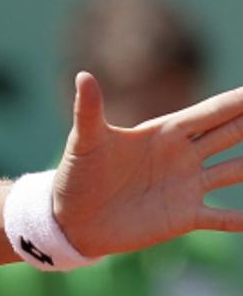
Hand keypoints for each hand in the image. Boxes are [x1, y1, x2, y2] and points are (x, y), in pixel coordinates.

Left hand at [55, 72, 242, 256]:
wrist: (70, 219)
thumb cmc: (75, 176)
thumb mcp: (84, 143)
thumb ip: (90, 111)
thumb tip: (83, 75)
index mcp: (165, 133)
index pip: (214, 112)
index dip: (241, 100)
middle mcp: (182, 156)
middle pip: (234, 134)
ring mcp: (187, 186)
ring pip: (237, 170)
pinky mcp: (184, 216)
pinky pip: (224, 216)